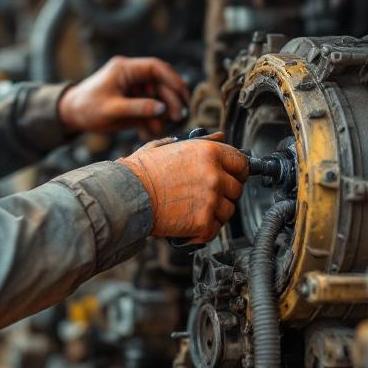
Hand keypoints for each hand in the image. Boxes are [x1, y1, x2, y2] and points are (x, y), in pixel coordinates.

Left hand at [57, 56, 189, 136]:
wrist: (71, 115)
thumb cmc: (87, 108)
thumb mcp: (112, 109)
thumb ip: (138, 108)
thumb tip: (163, 108)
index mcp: (125, 69)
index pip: (155, 67)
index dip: (173, 79)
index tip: (184, 94)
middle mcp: (132, 76)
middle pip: (161, 84)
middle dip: (171, 100)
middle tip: (179, 117)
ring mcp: (134, 89)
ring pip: (158, 98)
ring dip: (162, 114)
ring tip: (156, 129)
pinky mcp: (133, 102)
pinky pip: (150, 110)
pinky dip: (152, 121)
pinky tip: (147, 133)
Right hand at [118, 135, 248, 243]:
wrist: (126, 195)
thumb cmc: (142, 171)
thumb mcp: (168, 146)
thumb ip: (199, 142)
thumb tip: (219, 136)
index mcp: (209, 152)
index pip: (242, 163)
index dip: (237, 171)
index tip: (232, 177)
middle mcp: (214, 174)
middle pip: (236, 189)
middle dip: (224, 193)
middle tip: (204, 195)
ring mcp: (211, 200)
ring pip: (228, 211)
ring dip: (214, 212)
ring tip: (192, 209)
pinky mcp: (203, 223)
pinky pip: (215, 229)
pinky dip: (203, 230)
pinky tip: (188, 223)